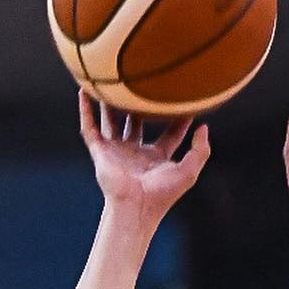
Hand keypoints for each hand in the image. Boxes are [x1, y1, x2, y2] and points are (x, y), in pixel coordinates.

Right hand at [79, 95, 210, 226]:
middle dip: (142, 106)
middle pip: (138, 123)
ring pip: (112, 121)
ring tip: (111, 80)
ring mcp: (117, 152)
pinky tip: (84, 92)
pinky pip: (90, 128)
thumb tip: (204, 126)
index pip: (170, 133)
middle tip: (148, 83)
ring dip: (111, 103)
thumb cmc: (161, 195)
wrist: (135, 208)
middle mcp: (135, 153)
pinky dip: (85, 111)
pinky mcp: (100, 153)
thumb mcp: (188, 171)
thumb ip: (201, 150)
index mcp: (157, 158)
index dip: (178, 118)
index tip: (186, 99)